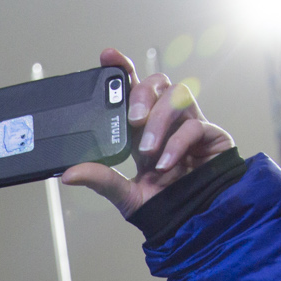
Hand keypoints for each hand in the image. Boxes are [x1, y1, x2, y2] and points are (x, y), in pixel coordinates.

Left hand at [62, 48, 235, 217]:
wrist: (193, 223)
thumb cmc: (163, 206)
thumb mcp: (124, 195)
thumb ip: (101, 181)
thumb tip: (69, 174)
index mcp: (142, 129)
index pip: (132, 90)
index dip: (122, 69)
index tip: (107, 56)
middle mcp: (166, 121)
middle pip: (157, 82)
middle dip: (141, 95)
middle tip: (131, 120)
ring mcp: (190, 125)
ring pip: (177, 95)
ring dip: (159, 119)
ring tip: (148, 150)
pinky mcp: (211, 135)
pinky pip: (195, 124)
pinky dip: (177, 142)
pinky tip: (166, 163)